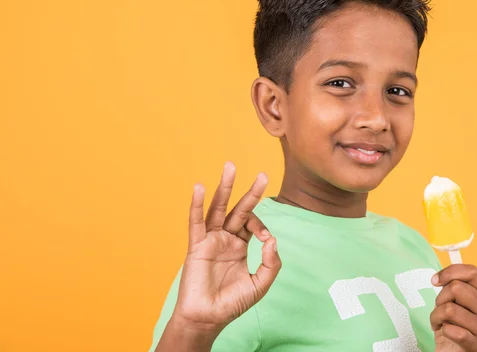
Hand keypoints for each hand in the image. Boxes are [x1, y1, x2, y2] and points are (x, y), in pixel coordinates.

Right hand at [172, 162, 281, 334]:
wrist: (208, 318)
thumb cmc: (232, 303)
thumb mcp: (260, 284)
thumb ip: (271, 263)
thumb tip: (272, 239)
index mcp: (239, 245)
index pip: (252, 224)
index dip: (261, 225)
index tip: (265, 238)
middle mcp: (225, 239)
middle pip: (238, 209)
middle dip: (250, 192)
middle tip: (263, 174)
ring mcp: (210, 240)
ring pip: (218, 208)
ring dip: (225, 187)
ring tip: (231, 166)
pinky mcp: (196, 246)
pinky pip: (196, 222)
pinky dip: (197, 204)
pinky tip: (199, 187)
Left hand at [431, 264, 476, 351]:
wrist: (454, 348)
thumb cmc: (452, 319)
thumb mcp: (452, 298)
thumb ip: (451, 284)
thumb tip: (437, 278)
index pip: (471, 271)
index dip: (449, 272)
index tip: (435, 281)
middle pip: (456, 288)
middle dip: (440, 297)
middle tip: (440, 307)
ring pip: (449, 309)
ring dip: (436, 315)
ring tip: (439, 321)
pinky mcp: (475, 343)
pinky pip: (450, 330)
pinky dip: (442, 330)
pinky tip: (445, 332)